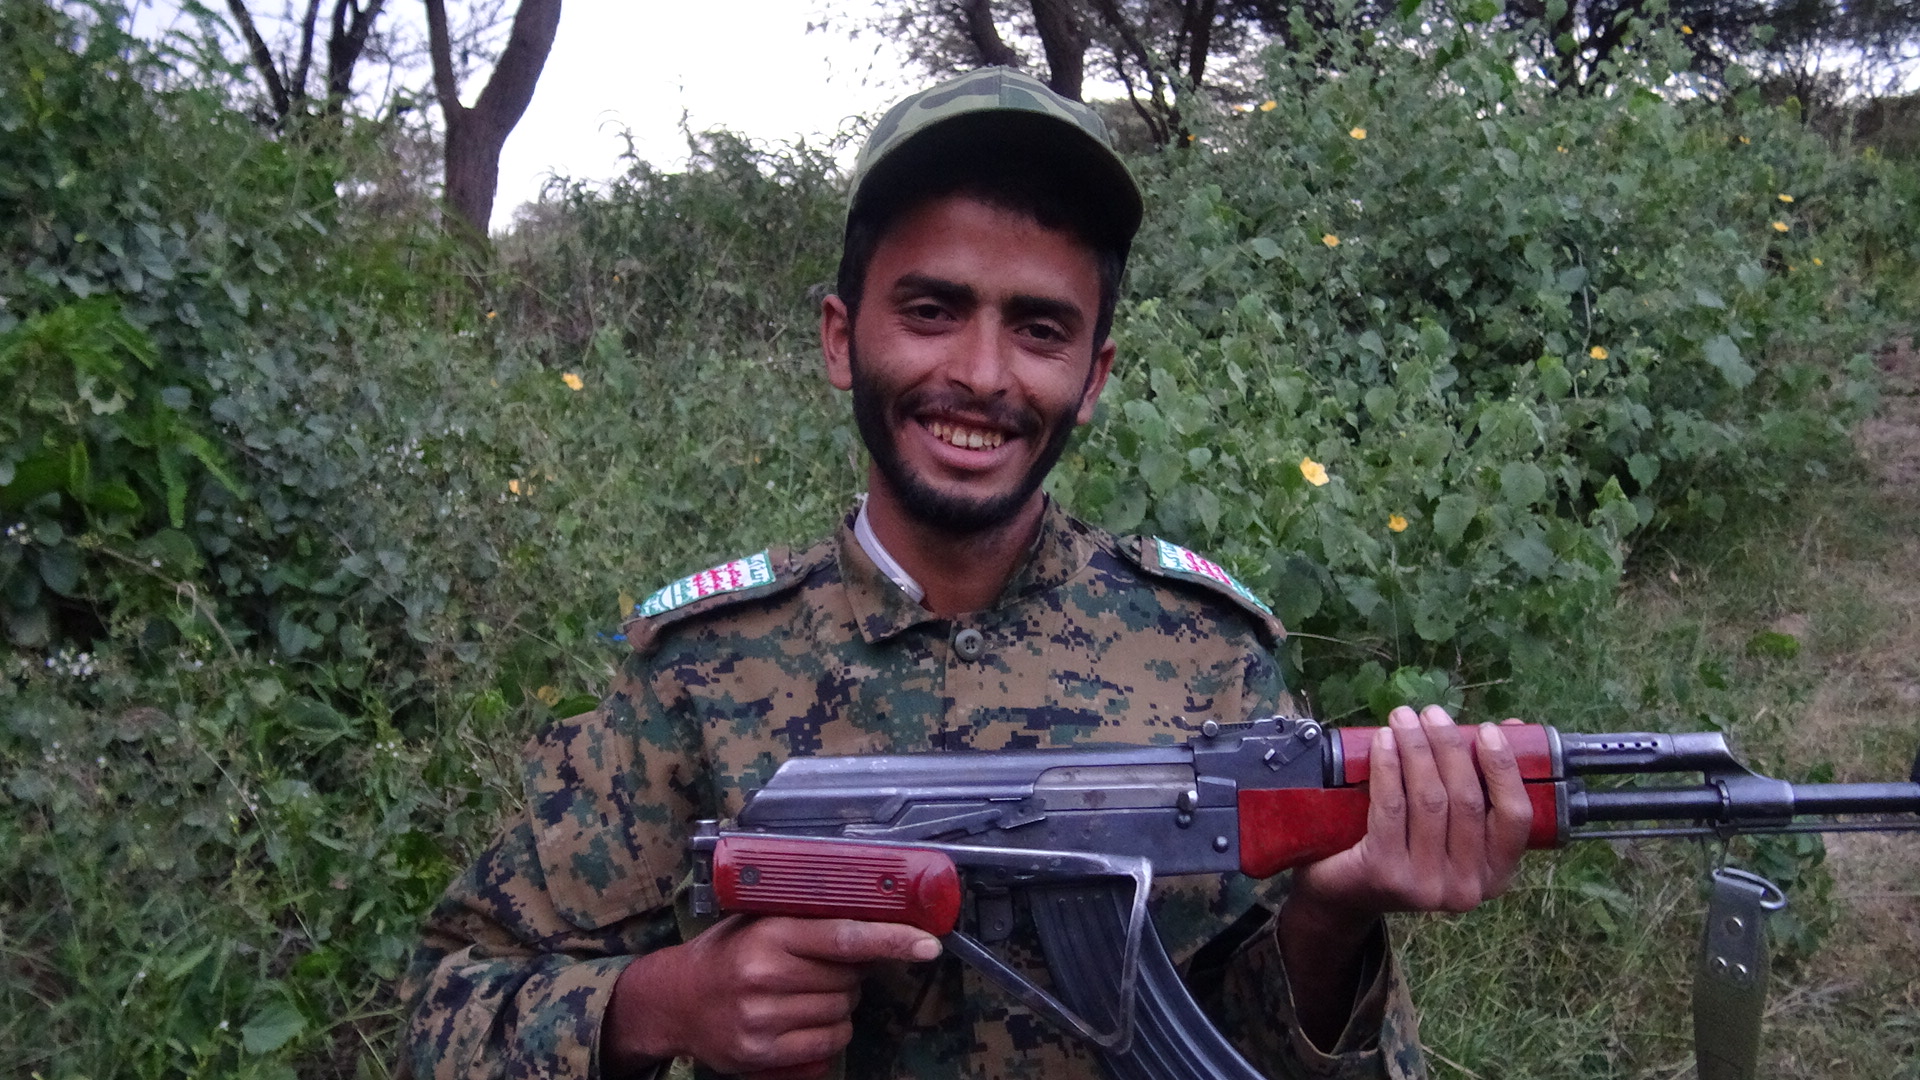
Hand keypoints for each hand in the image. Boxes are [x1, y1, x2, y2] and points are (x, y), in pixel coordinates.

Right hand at [601, 915, 941, 1077]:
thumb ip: (808, 920)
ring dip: (839, 1003)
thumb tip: (876, 917)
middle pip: (849, 979)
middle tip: (819, 966)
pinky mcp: (762, 1052)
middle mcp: (765, 976)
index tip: (927, 943)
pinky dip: (830, 1032)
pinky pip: (829, 1043)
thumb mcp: (759, 923)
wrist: (674, 1001)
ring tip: (804, 992)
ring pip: (843, 1012)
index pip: (844, 936)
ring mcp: (763, 1018)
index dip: (891, 939)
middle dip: (850, 972)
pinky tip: (803, 1019)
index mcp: (769, 935)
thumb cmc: (725, 954)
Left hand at [1275, 706, 1532, 1046]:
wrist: (1344, 892)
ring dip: (1416, 749)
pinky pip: (1391, 806)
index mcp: (1495, 874)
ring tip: (1403, 718)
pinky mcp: (1386, 873)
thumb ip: (1481, 783)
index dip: (1504, 769)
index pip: (1516, 817)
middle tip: (1431, 713)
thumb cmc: (1404, 847)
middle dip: (1449, 746)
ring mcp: (1427, 884)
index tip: (1487, 729)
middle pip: (1467, 800)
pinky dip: (1388, 767)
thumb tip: (1509, 727)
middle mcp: (1467, 886)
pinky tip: (1383, 742)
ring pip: (1429, 800)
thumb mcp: (1449, 824)